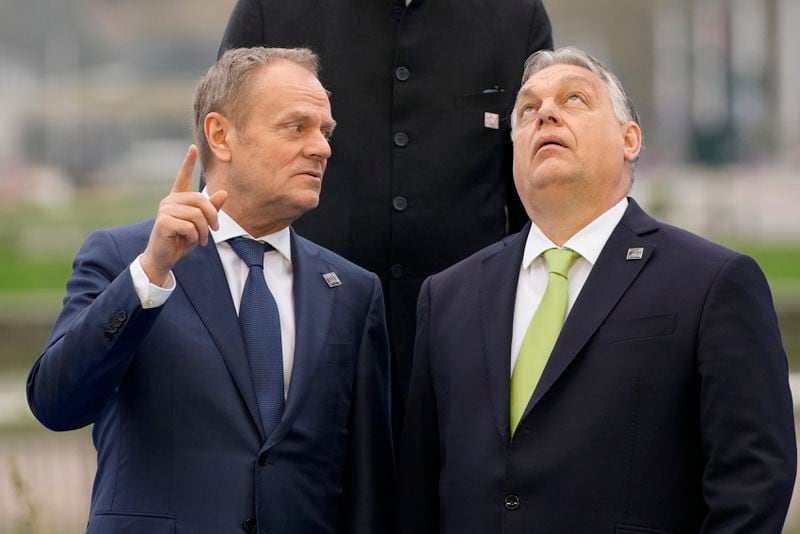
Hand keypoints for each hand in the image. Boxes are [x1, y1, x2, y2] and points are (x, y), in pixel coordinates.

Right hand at [140, 145, 227, 285]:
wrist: (165, 257)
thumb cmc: (182, 240)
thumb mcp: (201, 224)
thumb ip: (211, 209)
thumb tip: (224, 193)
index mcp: (178, 199)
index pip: (183, 177)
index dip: (188, 162)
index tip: (193, 147)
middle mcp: (169, 201)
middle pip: (200, 200)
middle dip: (212, 216)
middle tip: (214, 230)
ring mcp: (165, 210)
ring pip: (196, 215)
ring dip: (203, 230)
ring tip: (200, 239)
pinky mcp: (163, 221)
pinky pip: (189, 226)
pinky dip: (194, 236)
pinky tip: (188, 240)